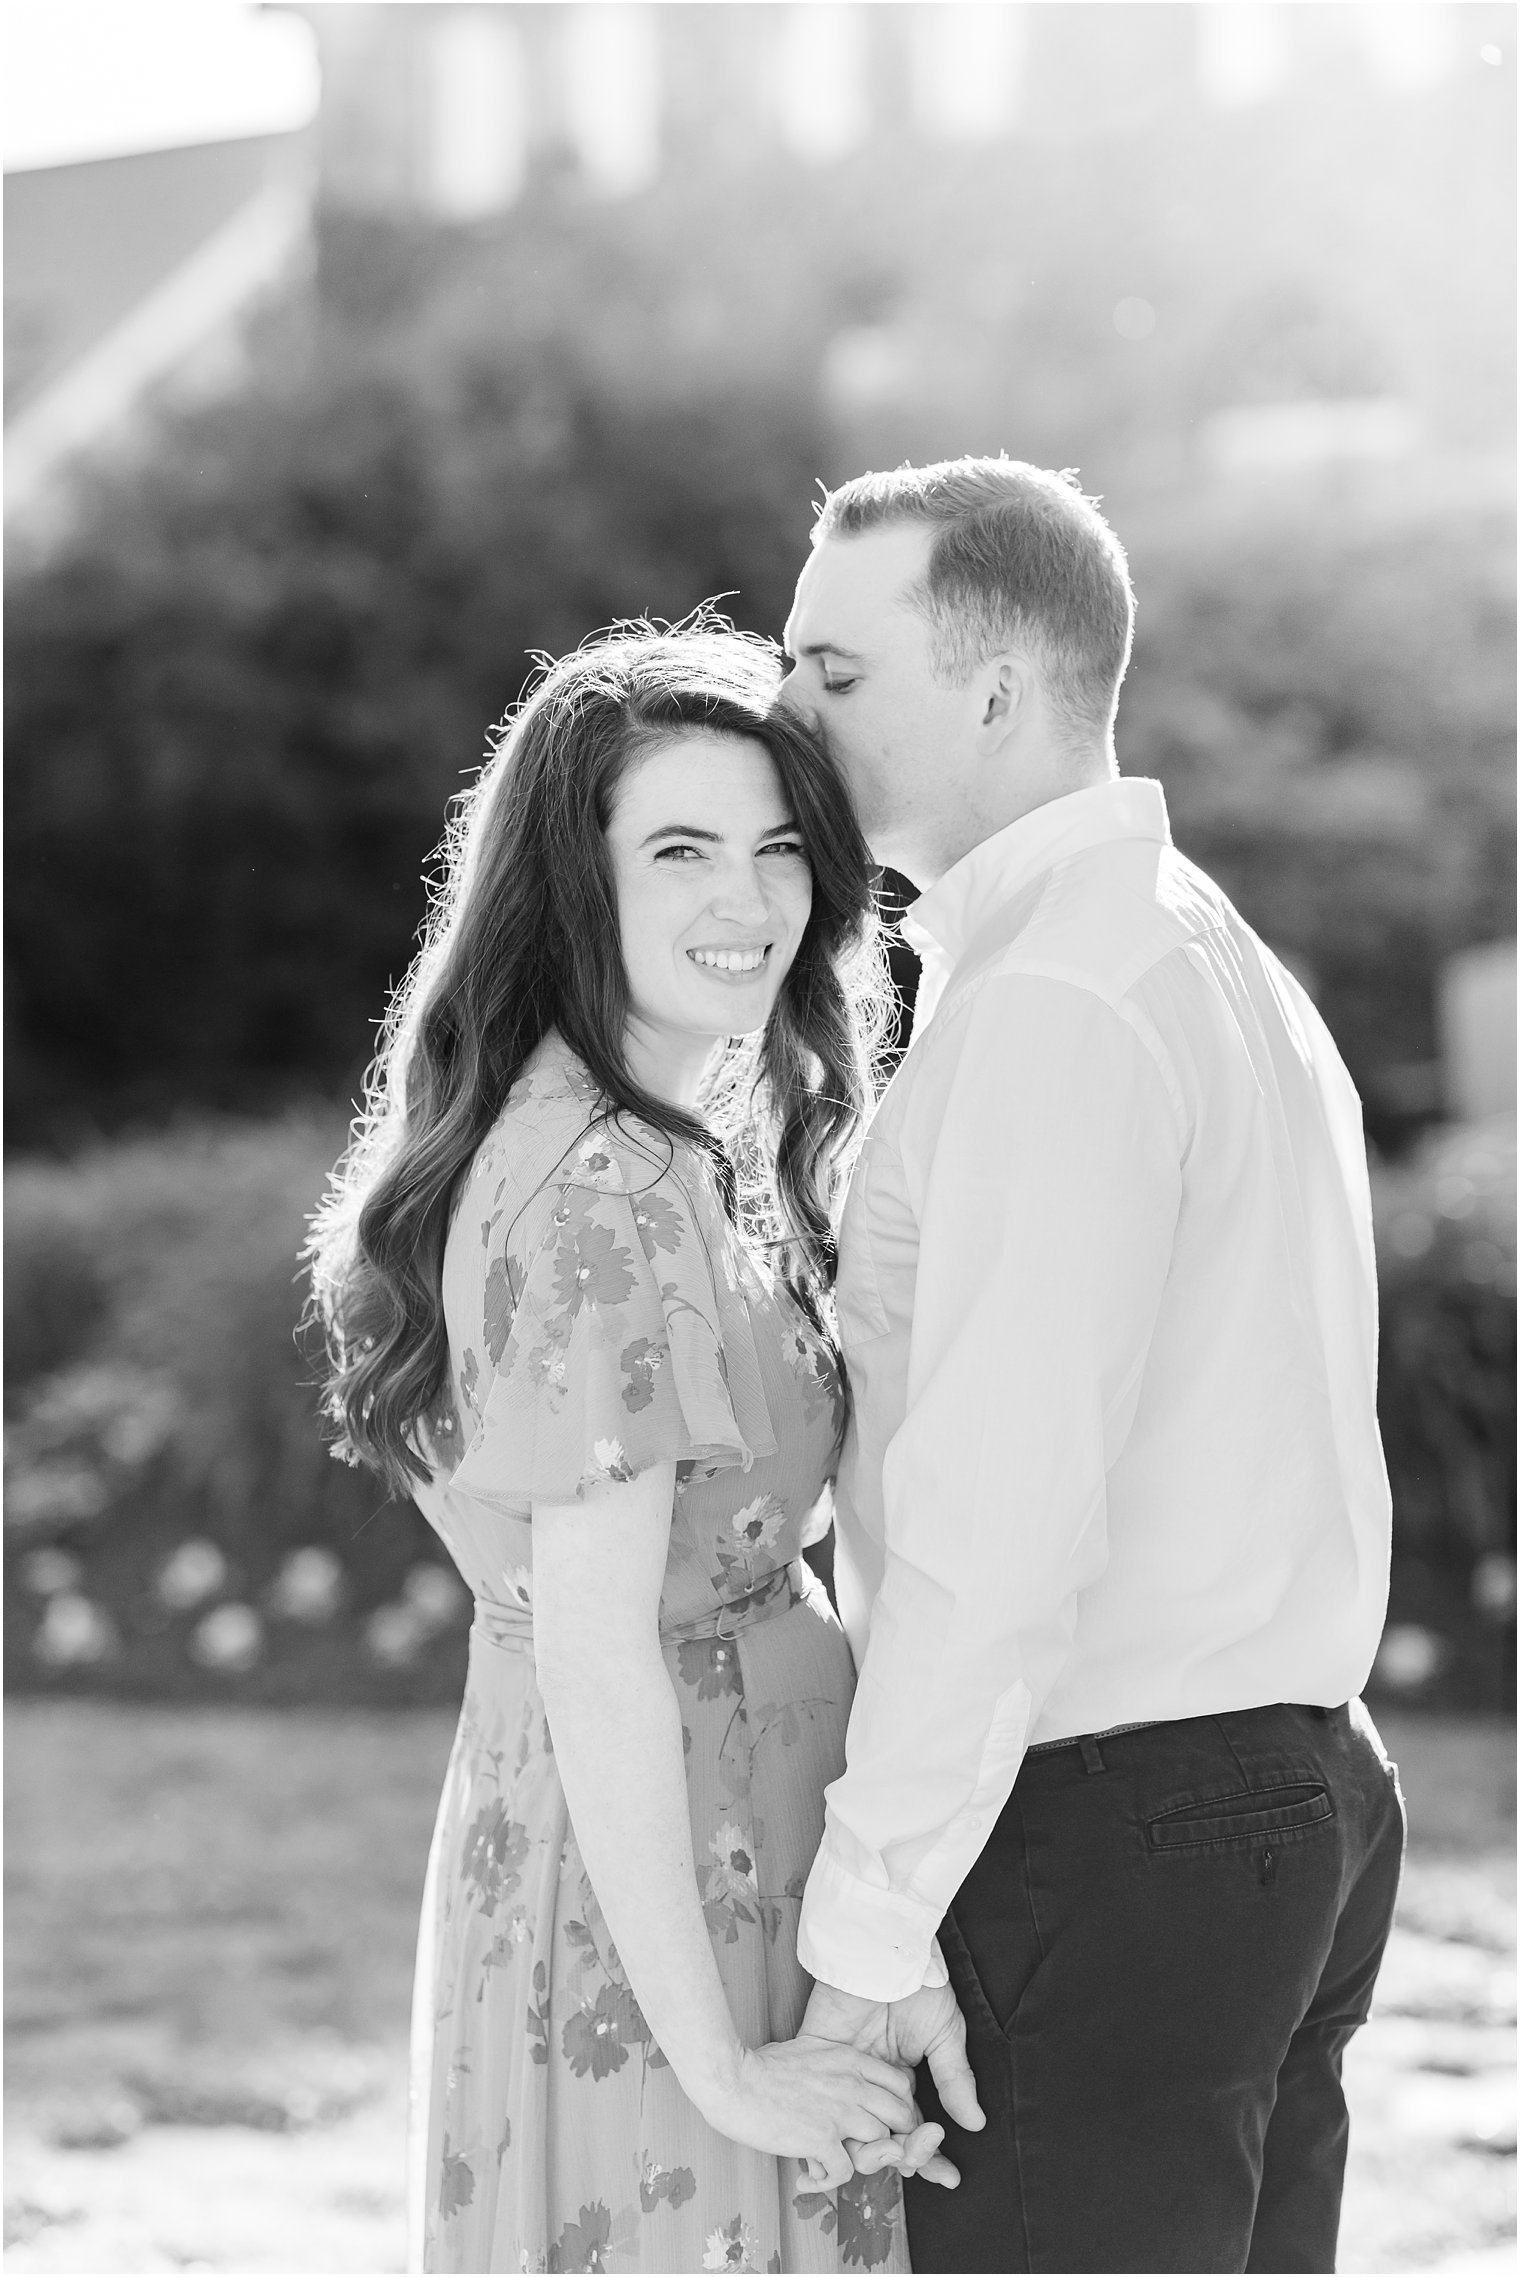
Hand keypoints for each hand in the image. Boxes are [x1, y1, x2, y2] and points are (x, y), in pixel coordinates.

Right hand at [695, 2035, 916, 2189]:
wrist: (732, 2080)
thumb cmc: (760, 2066)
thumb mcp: (809, 2050)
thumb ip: (833, 2063)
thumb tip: (838, 2075)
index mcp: (849, 2059)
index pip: (901, 2084)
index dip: (896, 2107)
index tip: (879, 2121)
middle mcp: (852, 2084)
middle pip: (901, 2116)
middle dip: (891, 2137)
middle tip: (864, 2149)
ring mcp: (840, 2112)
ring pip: (880, 2145)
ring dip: (859, 2159)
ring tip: (830, 2163)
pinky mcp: (822, 2138)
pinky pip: (846, 2171)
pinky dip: (828, 2179)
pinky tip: (808, 2175)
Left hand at [800, 1978, 984, 2189]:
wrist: (883, 1950)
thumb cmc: (916, 1983)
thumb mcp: (944, 2033)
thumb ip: (954, 2079)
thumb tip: (975, 2123)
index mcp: (903, 2084)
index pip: (915, 2133)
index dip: (931, 2157)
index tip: (950, 2177)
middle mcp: (873, 2088)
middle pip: (886, 2143)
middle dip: (909, 2157)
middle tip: (922, 2149)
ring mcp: (846, 2079)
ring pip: (855, 2137)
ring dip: (878, 2152)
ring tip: (897, 2148)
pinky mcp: (820, 2063)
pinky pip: (820, 2109)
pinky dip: (831, 2135)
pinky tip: (847, 2147)